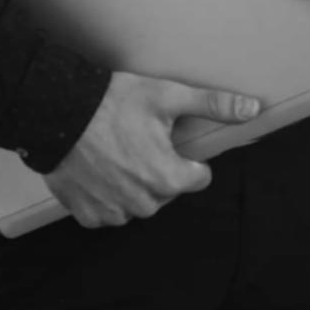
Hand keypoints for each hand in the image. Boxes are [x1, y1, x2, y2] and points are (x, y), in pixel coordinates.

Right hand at [43, 72, 259, 228]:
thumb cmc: (113, 102)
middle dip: (159, 169)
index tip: (169, 139)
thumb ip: (212, 104)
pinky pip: (108, 212)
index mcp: (168, 179)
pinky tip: (99, 169)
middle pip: (167, 191)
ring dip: (134, 184)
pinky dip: (107, 195)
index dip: (187, 157)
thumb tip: (252, 109)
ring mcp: (113, 212)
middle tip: (139, 139)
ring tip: (117, 151)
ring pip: (138, 203)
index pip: (198, 178)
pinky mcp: (87, 214)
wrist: (57, 112)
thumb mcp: (168, 96)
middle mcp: (144, 204)